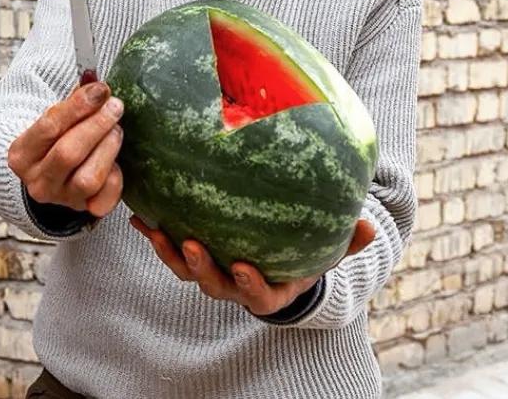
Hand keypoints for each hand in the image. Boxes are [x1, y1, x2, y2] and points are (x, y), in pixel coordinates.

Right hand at [7, 81, 124, 217]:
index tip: (100, 89)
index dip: (78, 106)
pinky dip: (115, 176)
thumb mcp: (53, 119)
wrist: (50, 175)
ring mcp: (60, 199)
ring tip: (116, 129)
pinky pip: (105, 197)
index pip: (49, 127)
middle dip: (96, 126)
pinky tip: (115, 159)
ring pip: (88, 178)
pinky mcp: (83, 210)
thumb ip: (73, 102)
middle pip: (68, 153)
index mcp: (21, 155)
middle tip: (115, 106)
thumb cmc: (54, 140)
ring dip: (107, 149)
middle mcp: (36, 181)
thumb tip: (96, 83)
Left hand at [129, 216, 376, 315]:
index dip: (250, 285)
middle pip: (214, 284)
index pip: (258, 294)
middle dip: (201, 268)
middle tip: (191, 244)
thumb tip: (370, 225)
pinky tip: (138, 214)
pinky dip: (154, 233)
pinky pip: (170, 247)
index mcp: (269, 288)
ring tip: (154, 229)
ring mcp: (212, 272)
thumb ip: (348, 242)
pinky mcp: (193, 256)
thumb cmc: (304, 256)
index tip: (244, 268)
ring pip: (186, 269)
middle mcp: (236, 285)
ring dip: (169, 252)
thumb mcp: (328, 251)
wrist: (279, 264)